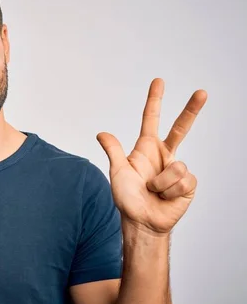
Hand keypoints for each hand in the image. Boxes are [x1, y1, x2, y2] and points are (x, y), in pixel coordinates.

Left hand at [96, 78, 206, 235]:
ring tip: (153, 191)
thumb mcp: (118, 172)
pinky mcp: (189, 184)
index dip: (155, 100)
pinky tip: (166, 198)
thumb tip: (101, 133)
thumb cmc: (128, 198)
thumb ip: (113, 151)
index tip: (158, 81)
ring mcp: (177, 169)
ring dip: (160, 183)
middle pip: (180, 128)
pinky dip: (170, 191)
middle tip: (202, 92)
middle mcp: (163, 155)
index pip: (151, 119)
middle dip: (192, 110)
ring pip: (175, 166)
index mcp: (146, 148)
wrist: (142, 221)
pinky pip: (183, 180)